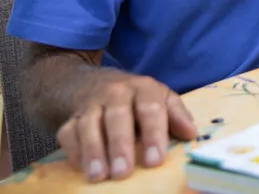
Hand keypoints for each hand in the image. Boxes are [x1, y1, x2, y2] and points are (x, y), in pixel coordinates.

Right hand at [57, 72, 196, 181]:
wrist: (94, 82)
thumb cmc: (137, 98)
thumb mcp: (161, 98)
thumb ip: (176, 115)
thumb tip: (191, 134)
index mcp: (143, 88)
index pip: (150, 109)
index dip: (153, 135)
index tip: (155, 161)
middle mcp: (115, 92)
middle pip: (117, 117)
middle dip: (120, 146)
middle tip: (123, 172)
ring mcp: (90, 104)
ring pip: (89, 125)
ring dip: (93, 151)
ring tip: (99, 176)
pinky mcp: (71, 117)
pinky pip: (68, 133)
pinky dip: (73, 151)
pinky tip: (82, 168)